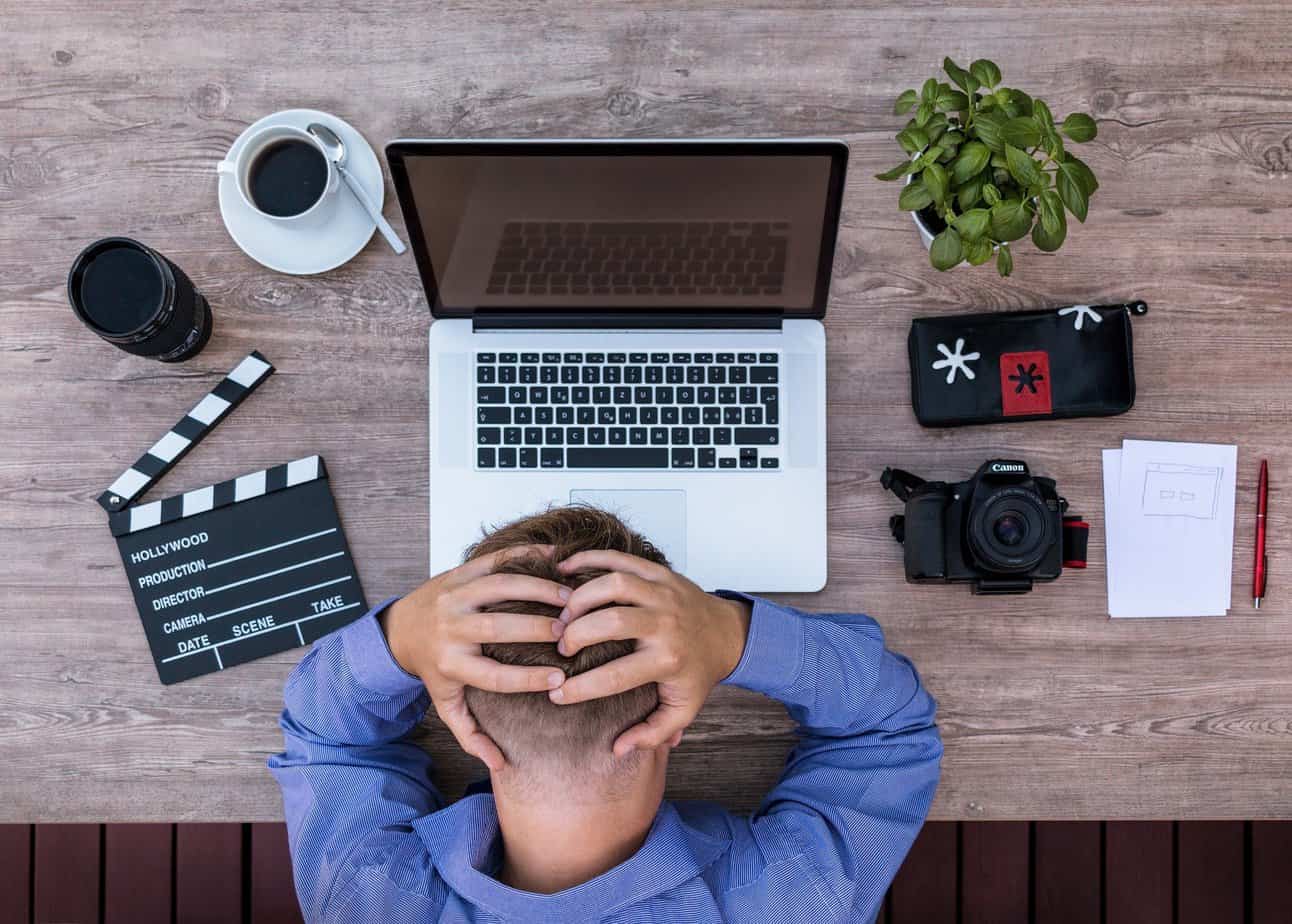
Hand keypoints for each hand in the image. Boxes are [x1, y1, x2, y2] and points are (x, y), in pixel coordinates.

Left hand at [380, 546, 570, 770]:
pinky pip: (495, 560)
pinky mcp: (460, 572)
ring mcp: (454, 596)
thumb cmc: (432, 668)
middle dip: (538, 628)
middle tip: (570, 632)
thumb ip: (470, 733)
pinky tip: (555, 558)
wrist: (400, 628)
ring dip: (537, 589)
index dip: (529, 679)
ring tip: (569, 596)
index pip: (495, 676)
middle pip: (498, 628)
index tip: (560, 679)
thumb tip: (499, 764)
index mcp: (451, 664)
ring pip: (499, 588)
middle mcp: (451, 629)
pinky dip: (526, 556)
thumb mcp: (445, 703)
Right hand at [549, 551, 750, 756]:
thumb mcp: (682, 710)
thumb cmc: (699, 673)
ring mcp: (663, 593)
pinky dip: (589, 559)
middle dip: (576, 635)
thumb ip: (652, 733)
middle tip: (561, 647)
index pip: (614, 676)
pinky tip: (564, 570)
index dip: (580, 688)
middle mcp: (665, 624)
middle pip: (611, 622)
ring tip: (563, 615)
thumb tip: (617, 749)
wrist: (729, 634)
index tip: (556, 695)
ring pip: (613, 584)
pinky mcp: (659, 572)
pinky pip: (620, 559)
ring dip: (580, 598)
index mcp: (668, 661)